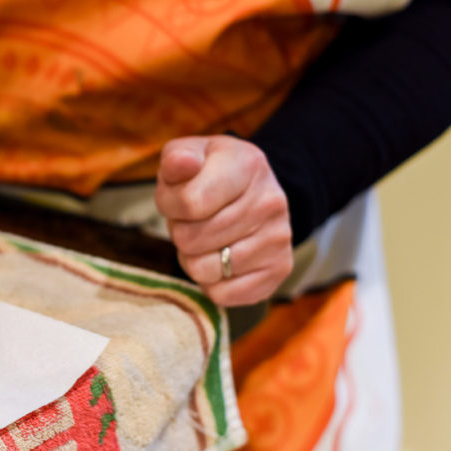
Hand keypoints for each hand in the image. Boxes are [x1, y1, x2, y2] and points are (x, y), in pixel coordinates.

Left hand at [154, 135, 292, 306]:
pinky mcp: (279, 270)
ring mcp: (278, 238)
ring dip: (193, 258)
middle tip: (195, 220)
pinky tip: (221, 258)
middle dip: (181, 231)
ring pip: (204, 270)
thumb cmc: (208, 175)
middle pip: (191, 239)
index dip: (171, 205)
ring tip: (207, 238)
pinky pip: (223, 294)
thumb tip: (182, 163)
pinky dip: (211, 282)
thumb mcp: (190, 155)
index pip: (189, 203)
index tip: (180, 198)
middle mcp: (271, 201)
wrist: (251, 191)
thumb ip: (177, 158)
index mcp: (248, 165)